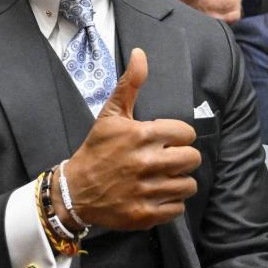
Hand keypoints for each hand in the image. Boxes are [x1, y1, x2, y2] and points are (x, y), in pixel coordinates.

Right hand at [52, 47, 200, 230]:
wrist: (75, 190)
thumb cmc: (97, 149)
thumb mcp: (111, 115)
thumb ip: (130, 84)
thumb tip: (141, 53)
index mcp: (141, 135)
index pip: (186, 133)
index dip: (178, 136)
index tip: (165, 140)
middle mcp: (146, 162)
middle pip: (192, 159)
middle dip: (183, 158)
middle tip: (168, 159)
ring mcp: (146, 190)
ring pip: (188, 185)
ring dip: (178, 181)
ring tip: (163, 178)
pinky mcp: (145, 214)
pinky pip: (177, 208)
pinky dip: (171, 203)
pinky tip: (156, 194)